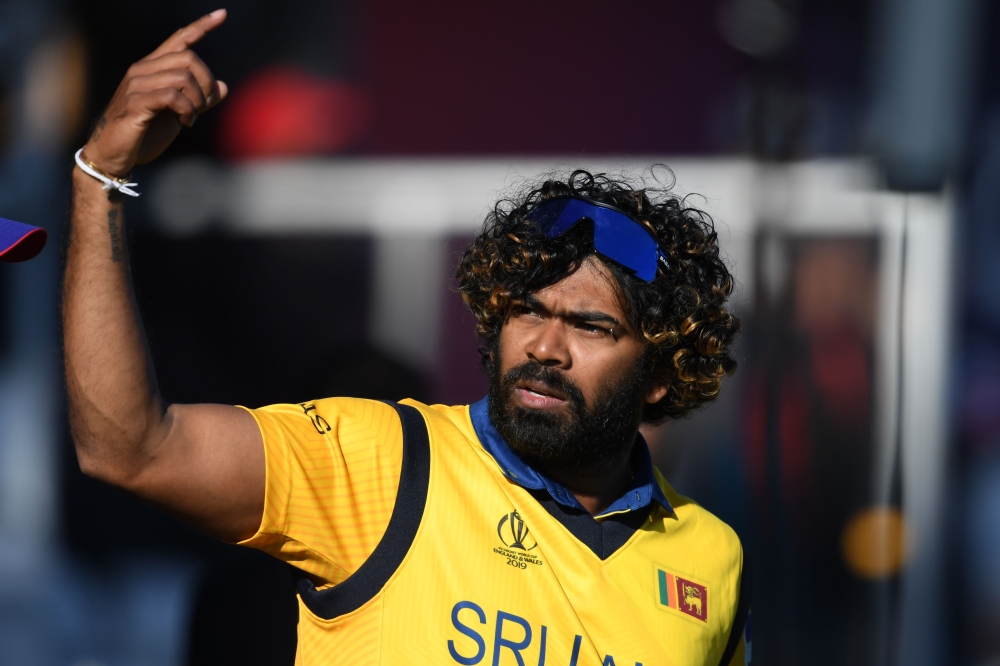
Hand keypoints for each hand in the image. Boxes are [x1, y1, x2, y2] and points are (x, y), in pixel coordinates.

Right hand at [82, 10, 228, 176]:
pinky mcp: (134, 103)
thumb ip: (198, 100)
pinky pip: (172, 96)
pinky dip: (187, 109)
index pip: (179, 40)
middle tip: (205, 105)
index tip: (223, 14)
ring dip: (198, 100)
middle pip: (188, 58)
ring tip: (192, 117)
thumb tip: (223, 86)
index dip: (201, 26)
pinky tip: (186, 122)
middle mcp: (142, 70)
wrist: (115, 156)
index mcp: (152, 68)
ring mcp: (136, 85)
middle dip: (206, 82)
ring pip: (183, 77)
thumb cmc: (144, 135)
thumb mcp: (177, 115)